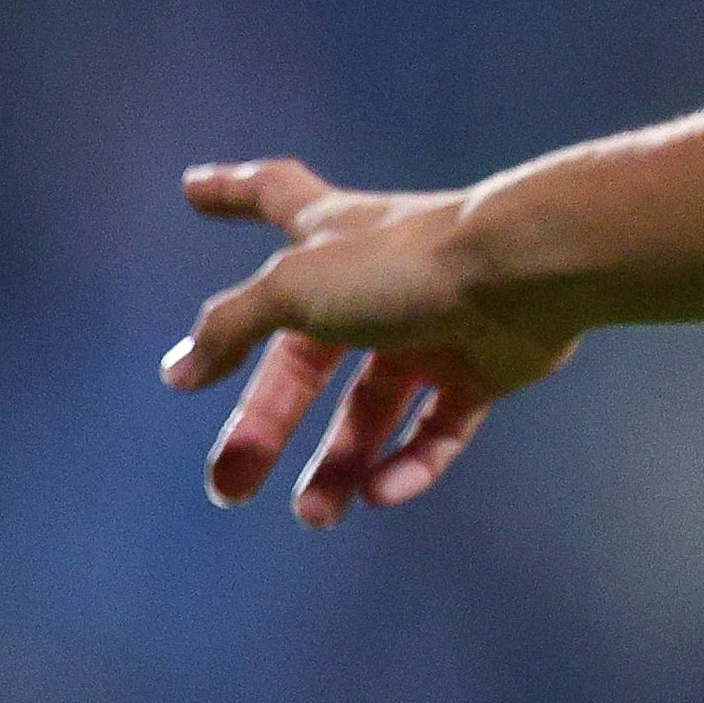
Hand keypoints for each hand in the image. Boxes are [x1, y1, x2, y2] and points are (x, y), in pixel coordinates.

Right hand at [160, 159, 583, 525]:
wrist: (525, 276)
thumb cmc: (404, 266)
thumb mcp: (294, 289)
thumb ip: (232, 326)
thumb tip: (178, 370)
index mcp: (332, 236)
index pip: (271, 198)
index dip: (231, 192)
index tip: (194, 188)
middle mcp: (379, 280)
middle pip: (306, 362)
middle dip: (265, 424)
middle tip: (229, 487)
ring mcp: (435, 325)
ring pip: (373, 407)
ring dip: (339, 462)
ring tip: (314, 513)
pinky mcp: (484, 369)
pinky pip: (438, 429)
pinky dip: (409, 463)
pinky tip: (380, 491)